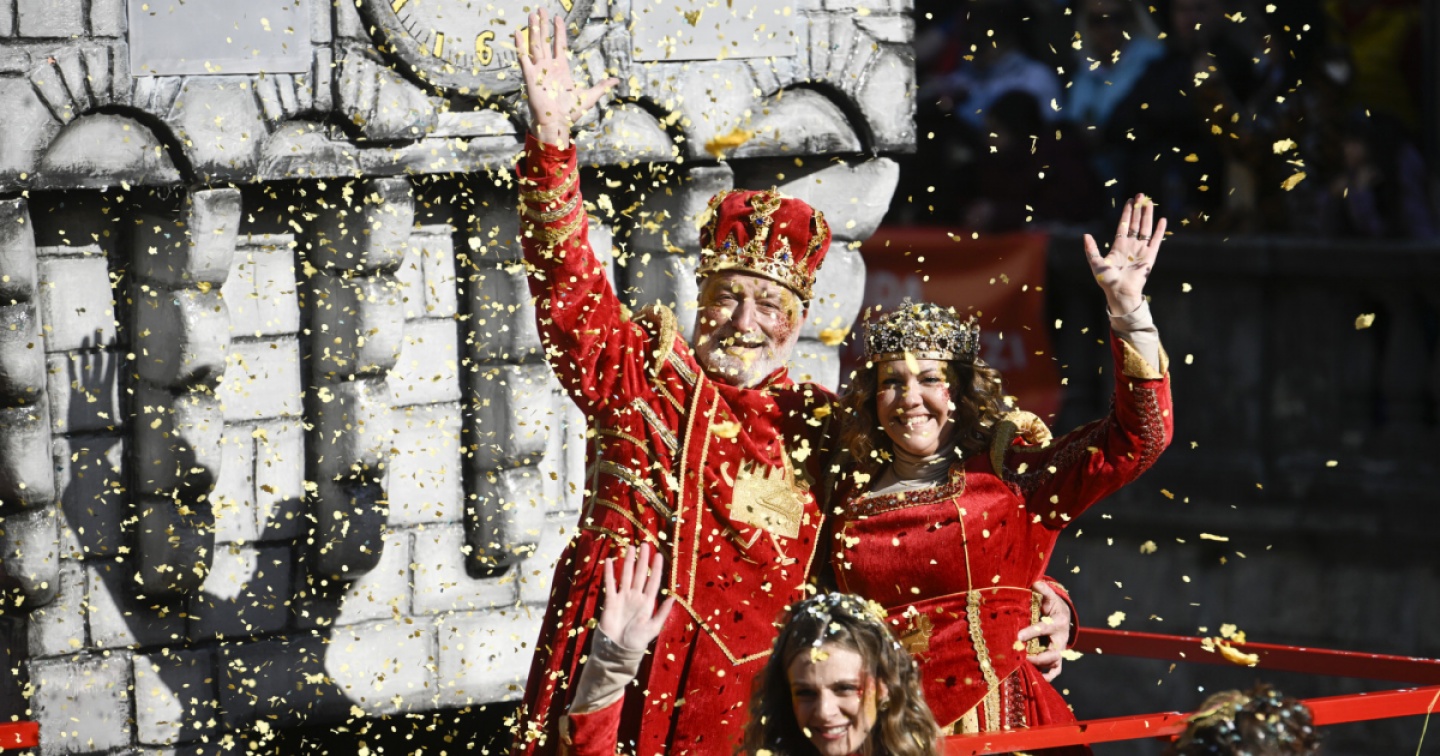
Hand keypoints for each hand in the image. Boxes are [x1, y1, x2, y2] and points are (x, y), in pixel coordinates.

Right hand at [515, 9, 617, 147]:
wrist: (556, 123)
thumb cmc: (570, 113)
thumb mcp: (589, 96)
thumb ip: (601, 86)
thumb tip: (616, 81)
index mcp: (561, 69)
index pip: (559, 44)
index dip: (558, 31)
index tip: (557, 17)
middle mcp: (548, 66)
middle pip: (545, 40)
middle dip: (543, 25)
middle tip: (540, 9)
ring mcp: (538, 70)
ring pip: (535, 45)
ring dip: (533, 30)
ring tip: (531, 14)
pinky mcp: (529, 76)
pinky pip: (523, 58)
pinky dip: (520, 45)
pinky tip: (517, 33)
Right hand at [599, 542, 674, 650]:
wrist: (618, 650)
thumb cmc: (637, 641)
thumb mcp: (654, 627)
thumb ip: (662, 612)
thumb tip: (673, 597)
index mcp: (647, 602)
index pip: (653, 581)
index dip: (656, 569)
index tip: (659, 555)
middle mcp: (636, 596)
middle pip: (640, 574)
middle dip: (643, 560)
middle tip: (645, 544)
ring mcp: (623, 597)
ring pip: (626, 575)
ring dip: (628, 561)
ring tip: (630, 547)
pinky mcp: (610, 601)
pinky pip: (610, 584)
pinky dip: (609, 572)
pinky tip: (609, 561)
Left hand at [1017, 580, 1071, 682]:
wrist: (1063, 615)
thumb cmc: (1051, 605)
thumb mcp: (1049, 596)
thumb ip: (1043, 591)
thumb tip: (1036, 583)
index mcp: (1059, 622)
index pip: (1044, 628)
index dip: (1031, 633)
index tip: (1018, 637)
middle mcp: (1061, 638)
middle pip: (1053, 652)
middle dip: (1037, 656)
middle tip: (1021, 658)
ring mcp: (1060, 650)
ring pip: (1054, 663)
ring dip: (1040, 667)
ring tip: (1024, 668)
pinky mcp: (1057, 658)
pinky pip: (1055, 671)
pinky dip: (1047, 676)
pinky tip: (1033, 677)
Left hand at [1083, 193, 1165, 315]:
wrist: (1120, 292)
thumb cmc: (1107, 280)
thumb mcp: (1095, 263)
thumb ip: (1091, 249)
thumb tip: (1085, 235)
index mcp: (1118, 246)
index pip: (1124, 225)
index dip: (1127, 213)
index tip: (1129, 201)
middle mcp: (1131, 246)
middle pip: (1136, 223)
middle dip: (1138, 209)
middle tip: (1141, 196)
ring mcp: (1141, 250)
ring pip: (1146, 228)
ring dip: (1147, 215)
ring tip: (1149, 203)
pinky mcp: (1150, 256)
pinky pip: (1156, 240)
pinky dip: (1159, 230)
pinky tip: (1162, 220)